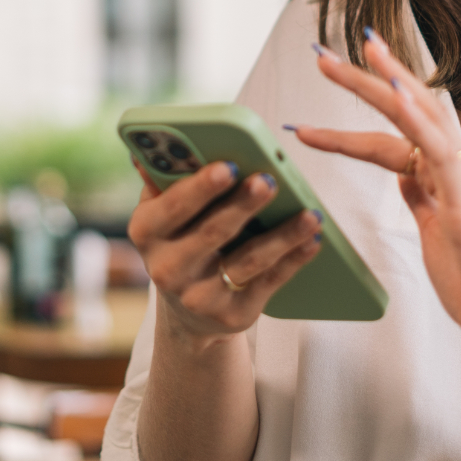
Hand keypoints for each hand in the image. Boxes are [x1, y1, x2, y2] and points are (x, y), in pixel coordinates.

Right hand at [128, 160, 322, 342]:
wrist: (187, 311)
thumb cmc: (182, 239)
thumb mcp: (164, 212)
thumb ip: (165, 178)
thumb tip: (152, 146)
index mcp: (147, 231)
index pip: (173, 206)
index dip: (201, 187)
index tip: (229, 164)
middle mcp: (167, 268)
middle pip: (212, 232)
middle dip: (243, 205)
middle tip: (270, 180)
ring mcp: (200, 296)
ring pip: (248, 260)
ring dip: (282, 235)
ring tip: (311, 213)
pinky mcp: (232, 314)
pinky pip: (269, 282)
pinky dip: (294, 259)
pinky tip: (314, 240)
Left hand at [293, 31, 460, 360]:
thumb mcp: (438, 234)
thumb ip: (423, 200)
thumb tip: (403, 176)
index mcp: (447, 174)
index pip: (397, 128)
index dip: (363, 105)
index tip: (330, 79)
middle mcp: (458, 166)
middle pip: (407, 109)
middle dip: (365, 79)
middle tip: (323, 55)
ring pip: (423, 118)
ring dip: (385, 84)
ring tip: (354, 54)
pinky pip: (440, 151)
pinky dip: (417, 118)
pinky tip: (396, 94)